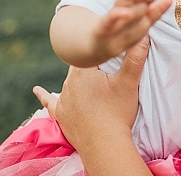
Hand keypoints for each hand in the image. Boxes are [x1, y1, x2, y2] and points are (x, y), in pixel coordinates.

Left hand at [33, 37, 150, 174]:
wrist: (104, 145)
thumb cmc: (117, 113)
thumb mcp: (129, 83)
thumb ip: (135, 57)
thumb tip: (143, 35)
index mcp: (83, 71)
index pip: (89, 51)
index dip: (98, 48)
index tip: (105, 44)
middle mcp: (69, 83)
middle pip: (80, 66)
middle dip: (91, 64)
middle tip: (103, 63)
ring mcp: (63, 99)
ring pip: (69, 82)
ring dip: (78, 80)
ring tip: (89, 79)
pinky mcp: (61, 115)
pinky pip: (50, 102)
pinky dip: (44, 95)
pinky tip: (36, 90)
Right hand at [91, 0, 171, 61]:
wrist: (96, 46)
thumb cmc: (121, 33)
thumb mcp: (139, 24)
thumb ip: (153, 12)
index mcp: (134, 7)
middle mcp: (124, 8)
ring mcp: (113, 17)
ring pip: (124, 2)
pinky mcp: (102, 29)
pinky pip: (110, 21)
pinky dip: (117, 16)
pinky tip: (125, 12)